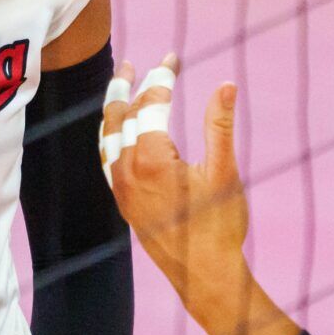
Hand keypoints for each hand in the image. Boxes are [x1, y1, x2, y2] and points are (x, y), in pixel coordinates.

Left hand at [100, 56, 247, 295]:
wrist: (204, 275)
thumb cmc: (219, 226)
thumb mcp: (224, 173)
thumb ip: (219, 126)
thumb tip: (226, 85)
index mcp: (152, 161)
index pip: (149, 107)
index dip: (160, 79)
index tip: (171, 59)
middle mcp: (128, 173)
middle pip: (120, 117)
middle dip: (127, 86)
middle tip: (133, 64)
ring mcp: (122, 189)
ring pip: (108, 138)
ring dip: (113, 111)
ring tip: (119, 89)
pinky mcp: (123, 203)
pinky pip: (107, 160)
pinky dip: (110, 137)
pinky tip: (118, 132)